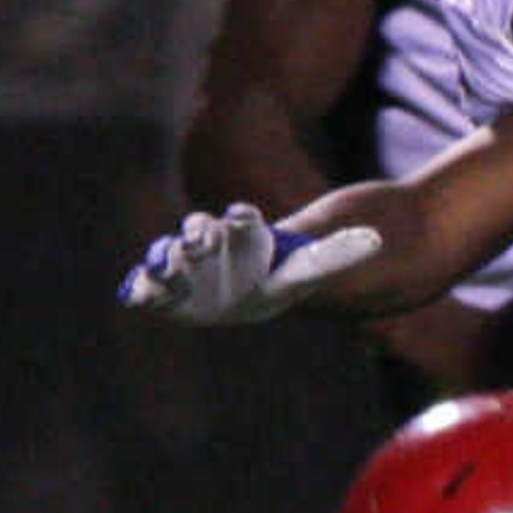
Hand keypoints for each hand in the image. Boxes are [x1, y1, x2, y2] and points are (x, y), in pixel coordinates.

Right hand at [119, 203, 384, 323]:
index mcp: (248, 236)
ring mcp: (189, 268)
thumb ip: (338, 253)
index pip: (244, 223)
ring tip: (161, 269)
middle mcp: (214, 246)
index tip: (246, 217)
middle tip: (201, 240)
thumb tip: (377, 239)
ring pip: (174, 258)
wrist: (263, 285)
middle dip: (199, 236)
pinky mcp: (170, 294)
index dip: (242, 220)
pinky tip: (135, 296)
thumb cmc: (288, 272)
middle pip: (204, 235)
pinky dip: (142, 290)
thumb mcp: (315, 268)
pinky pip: (152, 290)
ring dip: (167, 261)